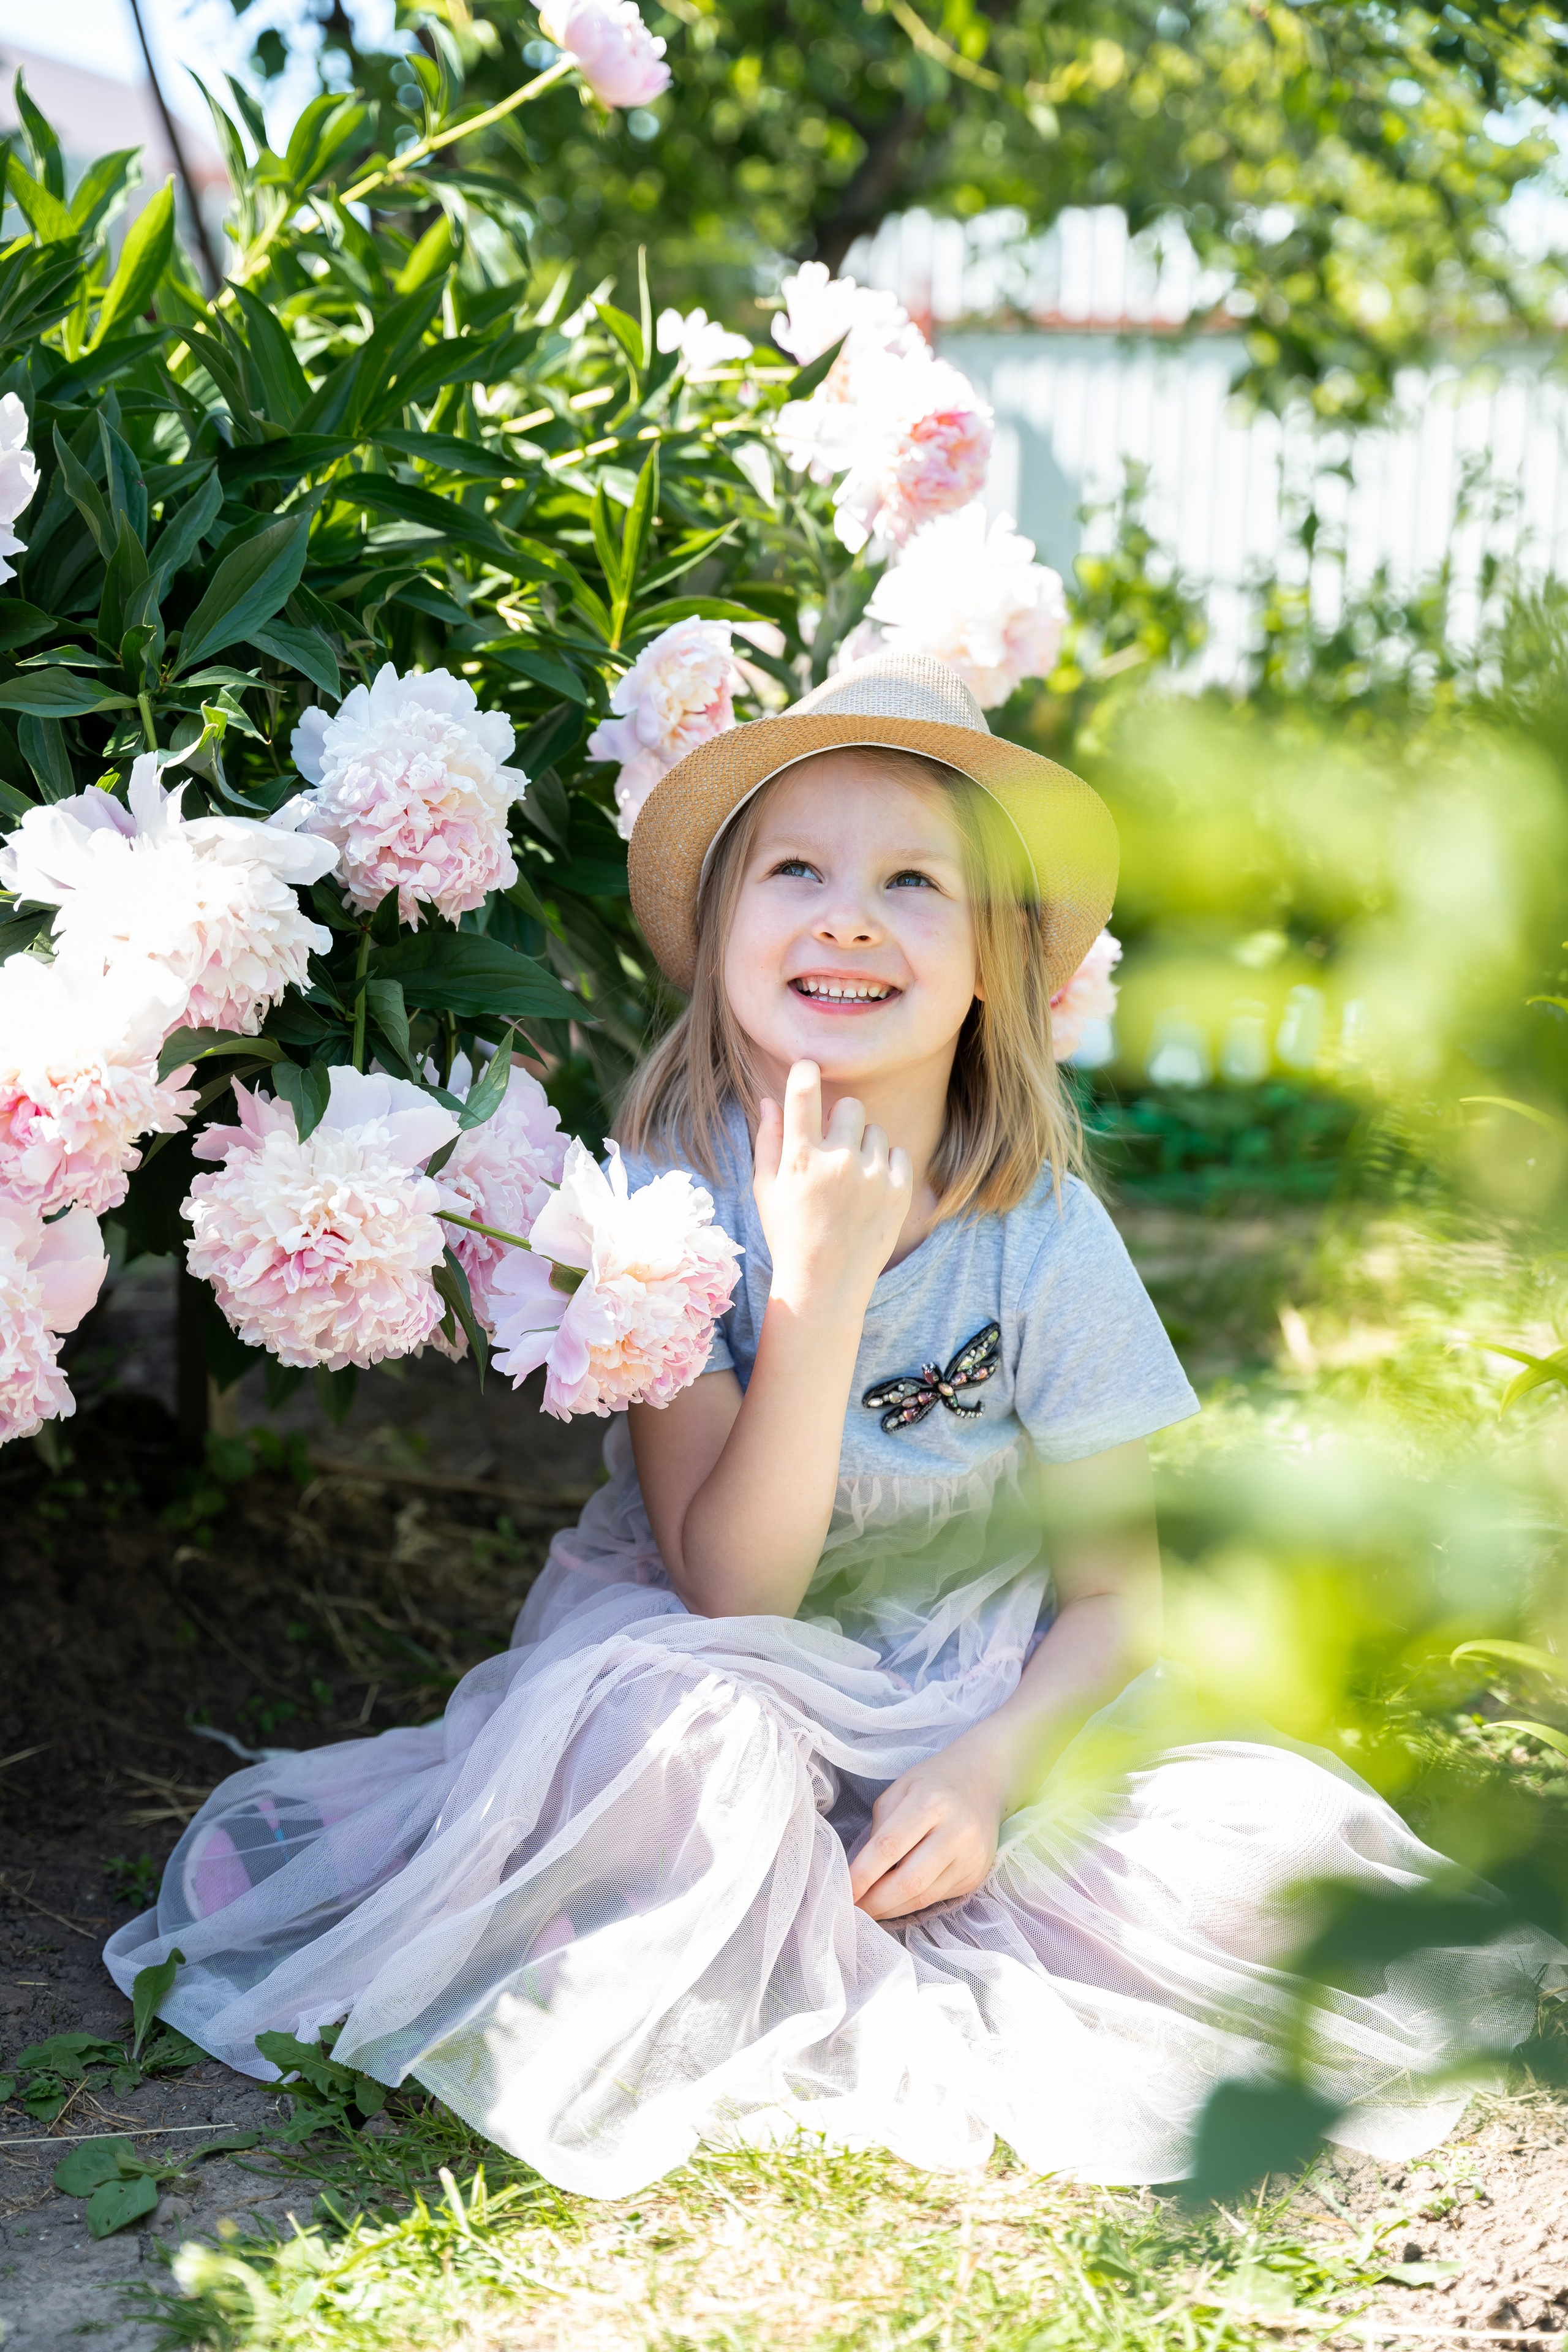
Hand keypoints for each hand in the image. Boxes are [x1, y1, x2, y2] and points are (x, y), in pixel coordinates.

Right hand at [753, 1060, 911, 1313]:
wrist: (825, 1285)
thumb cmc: (789, 1235)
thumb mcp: (766, 1190)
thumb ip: (768, 1141)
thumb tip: (768, 1099)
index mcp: (800, 1159)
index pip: (803, 1095)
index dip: (806, 1071)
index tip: (809, 1066)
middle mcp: (838, 1162)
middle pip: (850, 1106)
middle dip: (842, 1121)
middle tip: (834, 1149)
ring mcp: (872, 1176)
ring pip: (875, 1131)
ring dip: (864, 1147)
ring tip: (851, 1182)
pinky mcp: (899, 1190)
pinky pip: (898, 1154)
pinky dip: (886, 1167)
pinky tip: (870, 1193)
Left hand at [848, 1729, 1011, 1921]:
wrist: (981, 1781)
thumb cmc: (932, 1783)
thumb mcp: (898, 1791)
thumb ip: (880, 1829)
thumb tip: (864, 1873)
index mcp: (930, 1802)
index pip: (889, 1846)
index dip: (862, 1874)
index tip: (841, 1892)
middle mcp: (956, 1831)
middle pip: (909, 1881)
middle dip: (875, 1902)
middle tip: (851, 1910)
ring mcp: (971, 1857)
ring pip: (923, 1897)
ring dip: (890, 1909)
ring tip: (868, 1911)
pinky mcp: (976, 1875)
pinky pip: (937, 1898)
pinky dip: (911, 1904)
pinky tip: (894, 1903)